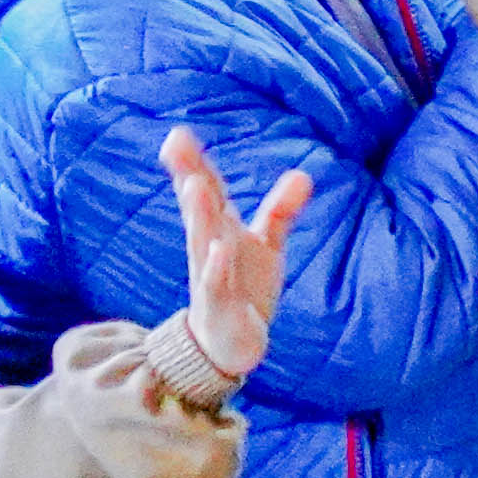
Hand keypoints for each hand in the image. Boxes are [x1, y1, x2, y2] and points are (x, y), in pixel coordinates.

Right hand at [155, 124, 315, 386]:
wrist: (229, 343)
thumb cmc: (244, 287)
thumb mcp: (265, 246)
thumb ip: (280, 211)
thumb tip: (302, 174)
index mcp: (220, 231)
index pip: (208, 192)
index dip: (196, 164)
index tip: (177, 133)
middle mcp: (210, 249)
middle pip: (201, 209)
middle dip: (190, 177)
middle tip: (175, 145)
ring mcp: (212, 277)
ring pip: (203, 242)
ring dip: (200, 215)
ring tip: (194, 186)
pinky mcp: (220, 306)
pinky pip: (216, 284)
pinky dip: (216, 267)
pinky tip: (218, 249)